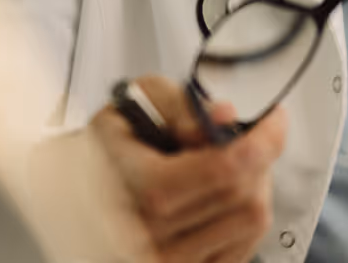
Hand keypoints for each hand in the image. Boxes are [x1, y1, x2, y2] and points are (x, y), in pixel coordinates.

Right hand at [91, 75, 286, 262]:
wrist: (74, 191)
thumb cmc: (111, 142)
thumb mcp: (139, 100)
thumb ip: (183, 104)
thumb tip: (226, 114)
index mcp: (140, 189)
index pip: (226, 169)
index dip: (263, 138)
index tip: (273, 116)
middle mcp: (150, 239)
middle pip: (245, 196)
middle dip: (262, 155)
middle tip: (253, 132)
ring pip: (251, 223)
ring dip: (256, 185)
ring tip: (234, 162)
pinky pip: (242, 250)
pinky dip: (246, 216)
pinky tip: (227, 194)